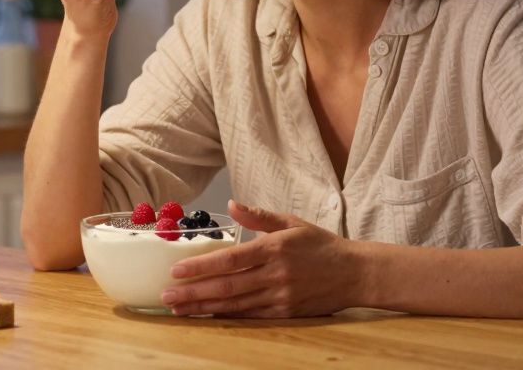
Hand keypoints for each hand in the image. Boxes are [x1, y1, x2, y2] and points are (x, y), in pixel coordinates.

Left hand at [161, 200, 363, 317]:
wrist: (355, 273)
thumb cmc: (321, 245)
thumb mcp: (292, 222)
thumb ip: (259, 216)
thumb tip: (232, 204)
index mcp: (275, 248)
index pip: (230, 259)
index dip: (201, 266)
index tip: (176, 270)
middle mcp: (276, 274)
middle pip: (227, 286)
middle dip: (194, 292)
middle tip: (167, 295)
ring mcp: (281, 297)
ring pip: (235, 305)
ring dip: (204, 308)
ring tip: (179, 308)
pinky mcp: (286, 313)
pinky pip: (250, 317)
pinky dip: (227, 318)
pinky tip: (208, 317)